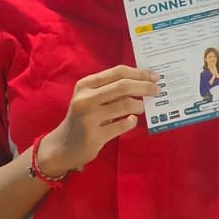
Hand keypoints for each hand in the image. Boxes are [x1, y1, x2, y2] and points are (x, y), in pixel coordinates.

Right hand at [39, 65, 159, 175]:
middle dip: (145, 86)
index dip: (139, 73)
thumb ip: (110, 89)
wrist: (62, 146)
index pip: (118, 72)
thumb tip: (143, 82)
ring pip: (125, 104)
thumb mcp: (89, 98)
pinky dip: (131, 121)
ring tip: (141, 107)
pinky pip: (122, 125)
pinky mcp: (94, 136)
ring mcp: (89, 118)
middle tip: (156, 90)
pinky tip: (131, 120)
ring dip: (139, 105)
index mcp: (85, 84)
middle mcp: (85, 99)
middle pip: (123, 86)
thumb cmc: (82, 118)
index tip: (154, 76)